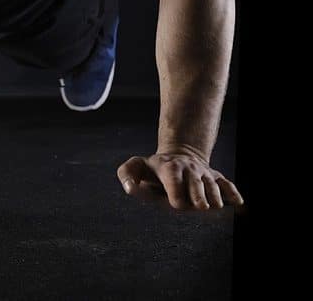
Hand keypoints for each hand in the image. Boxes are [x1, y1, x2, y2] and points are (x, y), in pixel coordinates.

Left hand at [117, 149, 242, 209]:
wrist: (178, 156)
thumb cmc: (153, 169)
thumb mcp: (136, 167)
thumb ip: (127, 174)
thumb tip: (129, 188)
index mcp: (169, 167)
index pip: (173, 178)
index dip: (176, 190)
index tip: (177, 204)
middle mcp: (189, 170)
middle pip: (196, 182)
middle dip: (198, 193)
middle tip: (201, 207)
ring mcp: (204, 174)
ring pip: (213, 184)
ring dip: (215, 196)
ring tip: (214, 207)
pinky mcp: (216, 178)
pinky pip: (227, 185)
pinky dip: (233, 193)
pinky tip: (238, 204)